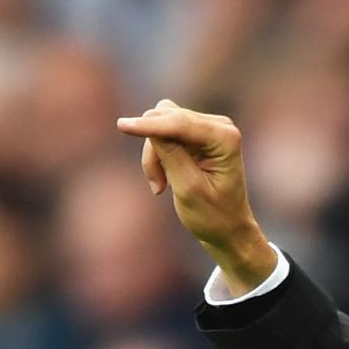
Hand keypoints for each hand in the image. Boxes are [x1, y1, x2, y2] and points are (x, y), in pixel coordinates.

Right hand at [116, 100, 273, 292]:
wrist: (227, 229)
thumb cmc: (213, 215)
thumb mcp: (189, 188)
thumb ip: (170, 154)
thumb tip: (148, 122)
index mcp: (226, 138)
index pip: (180, 123)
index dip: (150, 125)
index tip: (121, 126)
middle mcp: (220, 126)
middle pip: (167, 119)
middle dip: (154, 150)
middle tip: (157, 186)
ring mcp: (208, 127)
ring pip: (160, 123)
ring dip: (153, 154)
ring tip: (160, 186)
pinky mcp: (195, 133)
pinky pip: (162, 131)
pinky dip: (157, 155)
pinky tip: (165, 179)